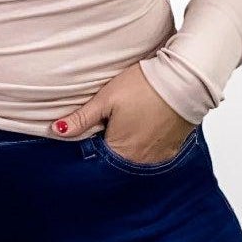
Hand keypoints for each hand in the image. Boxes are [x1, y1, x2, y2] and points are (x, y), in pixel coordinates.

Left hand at [50, 62, 195, 162]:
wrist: (185, 79)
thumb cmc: (144, 86)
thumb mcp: (106, 99)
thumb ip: (82, 118)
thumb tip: (57, 130)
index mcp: (120, 151)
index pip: (98, 161)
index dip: (92, 149)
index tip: (92, 135)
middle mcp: (140, 160)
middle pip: (117, 162)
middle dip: (109, 150)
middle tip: (110, 127)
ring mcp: (158, 157)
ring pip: (135, 160)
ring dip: (128, 149)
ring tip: (129, 127)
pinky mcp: (173, 149)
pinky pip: (154, 156)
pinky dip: (146, 147)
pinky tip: (144, 130)